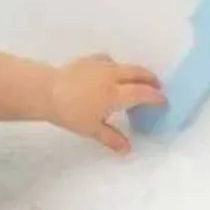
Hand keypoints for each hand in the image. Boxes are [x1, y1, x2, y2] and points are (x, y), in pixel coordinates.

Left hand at [49, 53, 165, 153]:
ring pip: (124, 65)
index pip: (143, 93)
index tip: (163, 101)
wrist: (46, 90)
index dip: (156, 97)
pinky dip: (116, 67)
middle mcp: (113, 76)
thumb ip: (111, 138)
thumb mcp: (92, 129)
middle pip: (138, 73)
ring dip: (134, 72)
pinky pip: (108, 61)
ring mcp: (100, 65)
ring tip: (135, 81)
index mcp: (117, 94)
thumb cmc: (71, 112)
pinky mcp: (88, 60)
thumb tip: (127, 149)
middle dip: (150, 79)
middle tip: (156, 87)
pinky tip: (109, 73)